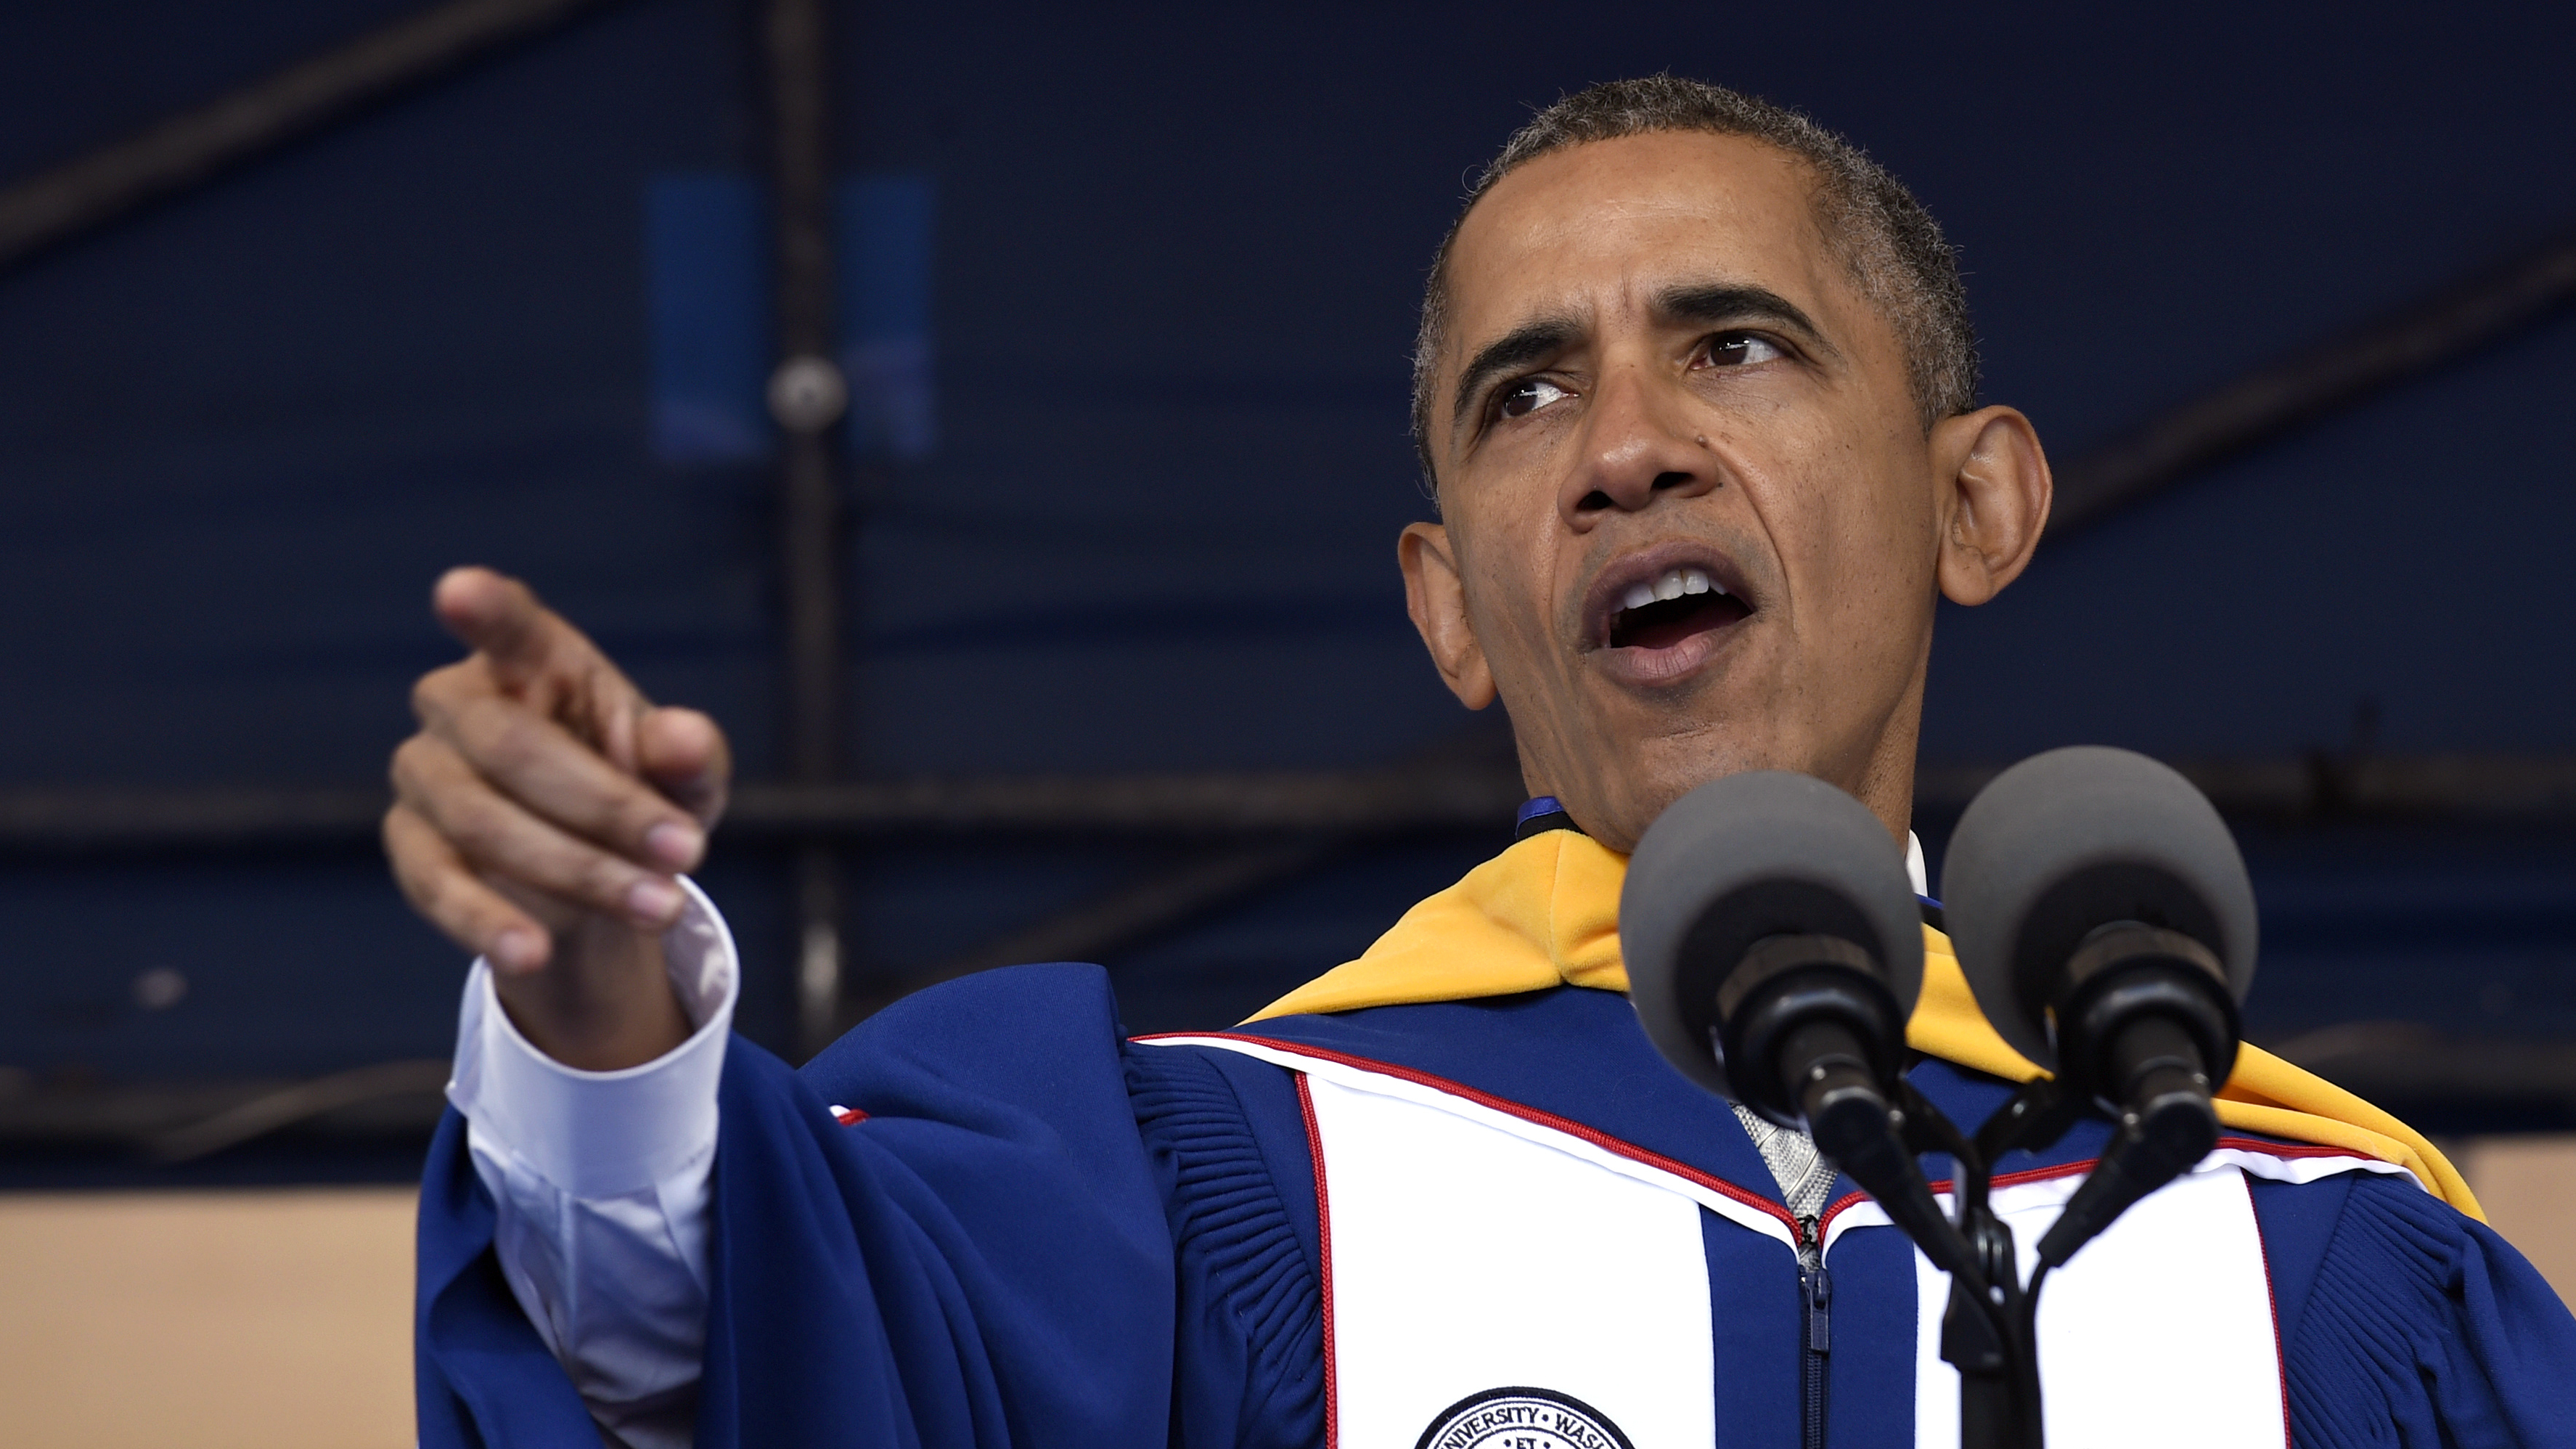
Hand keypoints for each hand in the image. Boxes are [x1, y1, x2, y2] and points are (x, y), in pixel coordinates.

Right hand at [386, 568, 732, 1068]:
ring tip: (661, 906)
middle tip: (689, 853)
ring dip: (577, 870)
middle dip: (605, 806)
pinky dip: (487, 923)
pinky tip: (532, 954)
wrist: (599, 883)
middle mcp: (461, 705)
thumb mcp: (687, 781)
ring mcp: (425, 774)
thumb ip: (690, 755)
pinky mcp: (411, 847)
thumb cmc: (643, 797)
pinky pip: (437, 885)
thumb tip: (681, 739)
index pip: (508, 626)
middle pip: (511, 745)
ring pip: (481, 821)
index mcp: (535, 661)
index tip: (459, 590)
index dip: (485, 610)